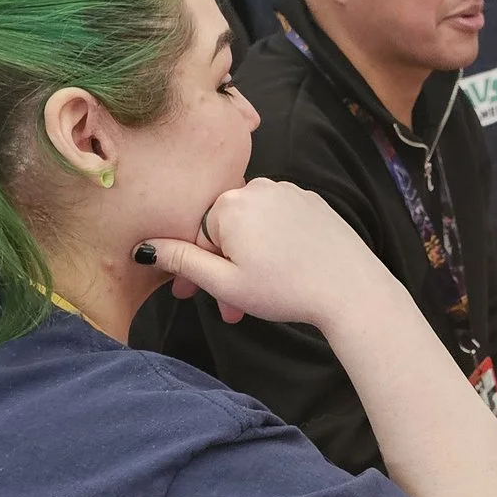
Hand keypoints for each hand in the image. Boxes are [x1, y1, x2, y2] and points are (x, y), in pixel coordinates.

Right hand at [140, 178, 395, 331]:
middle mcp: (258, 187)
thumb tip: (144, 247)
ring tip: (258, 296)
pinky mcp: (312, 202)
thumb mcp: (225, 282)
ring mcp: (288, 192)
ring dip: (247, 260)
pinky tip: (282, 272)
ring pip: (252, 227)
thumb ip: (182, 261)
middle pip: (224, 230)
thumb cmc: (286, 289)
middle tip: (228, 308)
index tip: (187, 296)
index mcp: (229, 203)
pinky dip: (273, 246)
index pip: (195, 234)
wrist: (351, 290)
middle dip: (222, 269)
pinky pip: (278, 222)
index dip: (192, 269)